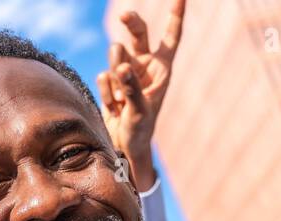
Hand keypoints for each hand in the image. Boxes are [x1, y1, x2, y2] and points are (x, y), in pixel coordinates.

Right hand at [96, 0, 184, 190]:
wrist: (125, 145)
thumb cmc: (141, 129)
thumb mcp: (140, 111)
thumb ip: (132, 88)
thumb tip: (121, 68)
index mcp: (162, 68)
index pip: (171, 37)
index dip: (176, 15)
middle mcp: (145, 65)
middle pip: (138, 32)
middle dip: (131, 21)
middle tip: (124, 17)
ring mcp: (126, 71)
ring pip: (115, 54)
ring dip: (115, 74)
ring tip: (121, 98)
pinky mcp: (111, 80)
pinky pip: (104, 77)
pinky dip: (108, 94)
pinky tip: (115, 107)